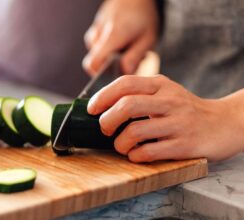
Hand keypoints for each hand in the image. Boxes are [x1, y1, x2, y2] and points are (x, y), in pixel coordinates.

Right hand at [83, 0, 158, 74]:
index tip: (112, 76)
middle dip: (108, 66)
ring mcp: (95, 31)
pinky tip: (120, 44)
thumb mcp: (147, 38)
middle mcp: (98, 34)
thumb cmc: (143, 15)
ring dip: (109, 57)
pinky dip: (108, 49)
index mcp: (112, 36)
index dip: (99, 74)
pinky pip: (98, 46)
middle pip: (94, 61)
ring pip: (96, 54)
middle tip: (125, 61)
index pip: (93, 63)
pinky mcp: (95, 30)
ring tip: (125, 50)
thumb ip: (134, 57)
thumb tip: (123, 73)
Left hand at [87, 74, 243, 161]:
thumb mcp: (165, 93)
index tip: (91, 109)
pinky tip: (135, 154)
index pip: (125, 83)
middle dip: (107, 120)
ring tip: (121, 145)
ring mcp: (178, 123)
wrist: (224, 123)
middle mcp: (170, 101)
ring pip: (135, 131)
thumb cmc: (185, 110)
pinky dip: (135, 155)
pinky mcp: (185, 145)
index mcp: (161, 85)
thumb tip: (102, 106)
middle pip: (127, 106)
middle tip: (105, 129)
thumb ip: (139, 94)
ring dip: (120, 143)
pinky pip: (149, 151)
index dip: (102, 96)